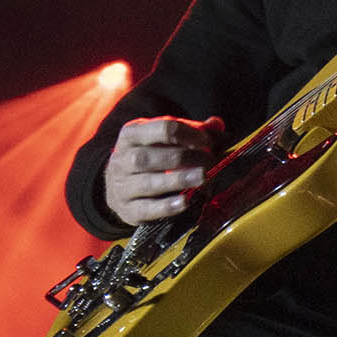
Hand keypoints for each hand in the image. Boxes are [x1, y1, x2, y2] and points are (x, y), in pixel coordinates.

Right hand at [102, 113, 222, 225]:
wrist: (119, 188)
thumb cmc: (151, 158)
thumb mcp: (164, 140)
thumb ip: (193, 132)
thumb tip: (216, 125)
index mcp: (131, 135)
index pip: (161, 128)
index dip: (188, 133)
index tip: (208, 140)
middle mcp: (121, 159)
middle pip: (148, 156)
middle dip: (182, 157)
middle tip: (209, 160)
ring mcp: (121, 186)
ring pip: (146, 183)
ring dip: (177, 180)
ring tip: (202, 178)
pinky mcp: (127, 210)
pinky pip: (146, 209)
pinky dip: (166, 206)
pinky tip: (186, 202)